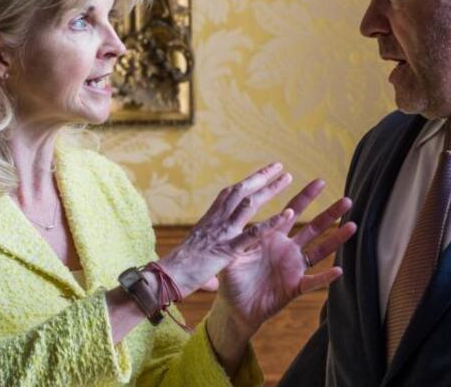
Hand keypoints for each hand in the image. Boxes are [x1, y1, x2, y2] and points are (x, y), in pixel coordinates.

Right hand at [158, 163, 294, 297]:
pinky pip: (253, 234)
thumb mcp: (194, 264)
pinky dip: (272, 223)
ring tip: (287, 178)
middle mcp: (215, 221)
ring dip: (270, 189)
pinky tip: (288, 214)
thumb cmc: (174, 274)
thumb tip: (212, 284)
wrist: (162, 280)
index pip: (228, 195)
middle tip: (280, 167)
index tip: (259, 174)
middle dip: (261, 177)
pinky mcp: (227, 250)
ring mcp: (222, 233)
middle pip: (241, 191)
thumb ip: (208, 269)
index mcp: (208, 221)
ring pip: (249, 203)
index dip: (245, 183)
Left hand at [213, 179, 356, 337]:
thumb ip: (242, 234)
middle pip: (313, 227)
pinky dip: (325, 277)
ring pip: (319, 251)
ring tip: (353, 226)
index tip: (320, 181)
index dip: (306, 197)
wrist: (235, 307)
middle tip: (347, 199)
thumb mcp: (235, 252)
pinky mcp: (294, 287)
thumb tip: (241, 212)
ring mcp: (293, 268)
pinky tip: (339, 270)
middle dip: (330, 214)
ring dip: (336, 239)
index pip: (292, 211)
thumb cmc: (234, 278)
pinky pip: (312, 281)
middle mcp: (288, 249)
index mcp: (273, 236)